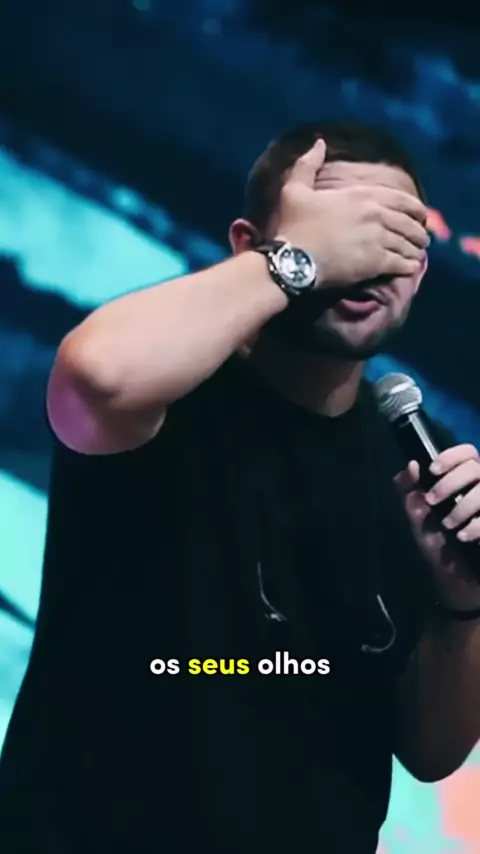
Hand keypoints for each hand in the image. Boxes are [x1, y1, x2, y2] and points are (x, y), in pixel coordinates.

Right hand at [276, 138, 428, 287]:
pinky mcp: (375, 262)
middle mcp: (374, 214)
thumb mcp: (295, 189)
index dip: (415, 208)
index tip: (421, 215)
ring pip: (407, 243)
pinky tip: (411, 268)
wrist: (292, 259)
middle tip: (422, 239)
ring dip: (415, 249)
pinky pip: (401, 263)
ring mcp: (377, 238)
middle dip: (418, 232)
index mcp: (360, 195)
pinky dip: (409, 266)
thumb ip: (308, 164)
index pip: (401, 199)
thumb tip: (319, 143)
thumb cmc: (293, 226)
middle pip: (408, 223)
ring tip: (417, 255)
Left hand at [395, 445, 479, 609]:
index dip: (452, 456)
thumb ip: (408, 487)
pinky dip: (477, 525)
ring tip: (447, 524)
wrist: (451, 575)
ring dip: (463, 506)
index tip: (432, 470)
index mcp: (464, 478)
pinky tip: (463, 536)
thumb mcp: (416, 512)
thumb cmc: (434, 539)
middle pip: (475, 467)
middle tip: (432, 500)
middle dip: (450, 482)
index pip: (467, 452)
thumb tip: (412, 464)